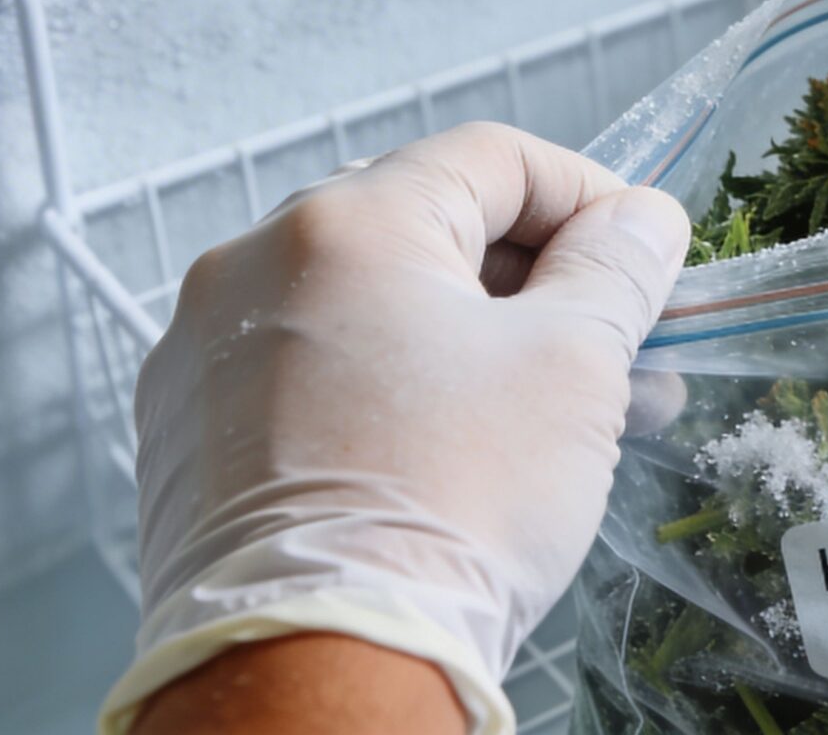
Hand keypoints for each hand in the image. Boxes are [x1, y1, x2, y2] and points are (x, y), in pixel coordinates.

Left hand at [106, 124, 689, 733]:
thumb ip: (613, 270)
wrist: (318, 668)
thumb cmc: (446, 509)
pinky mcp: (185, 436)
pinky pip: (306, 378)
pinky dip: (385, 394)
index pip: (493, 159)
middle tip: (612, 346)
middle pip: (424, 230)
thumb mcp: (570, 370)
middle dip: (532, 282)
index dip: (589, 197)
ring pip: (365, 310)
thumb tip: (638, 221)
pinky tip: (450, 457)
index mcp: (346, 223)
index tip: (642, 254)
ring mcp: (205, 353)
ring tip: (552, 417)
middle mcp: (254, 266)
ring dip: (466, 344)